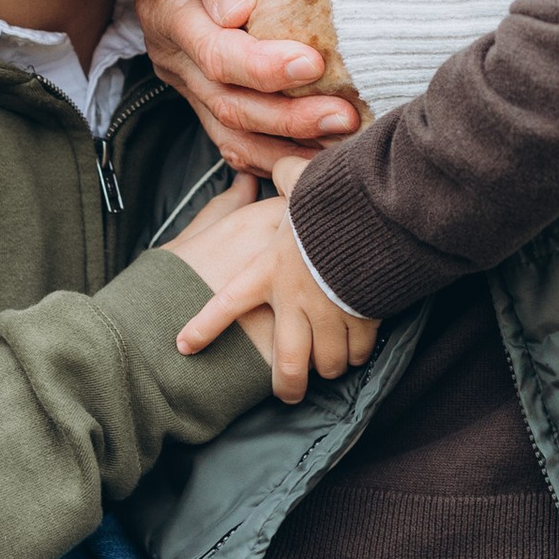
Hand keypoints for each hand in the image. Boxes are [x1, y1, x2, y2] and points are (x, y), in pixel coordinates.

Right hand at [137, 0, 361, 173]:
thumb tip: (237, 11)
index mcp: (167, 12)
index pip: (215, 54)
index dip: (263, 66)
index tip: (313, 63)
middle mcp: (172, 56)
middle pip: (228, 104)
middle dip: (289, 117)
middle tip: (344, 116)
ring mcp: (185, 83)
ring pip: (230, 135)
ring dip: (286, 148)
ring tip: (337, 147)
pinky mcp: (203, 98)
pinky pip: (233, 143)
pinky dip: (273, 156)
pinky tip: (314, 158)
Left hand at [166, 173, 376, 403]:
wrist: (374, 215)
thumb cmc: (332, 199)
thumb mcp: (301, 181)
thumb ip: (287, 176)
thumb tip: (280, 165)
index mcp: (269, 270)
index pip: (228, 303)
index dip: (205, 327)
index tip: (184, 345)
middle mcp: (295, 300)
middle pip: (288, 362)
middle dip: (287, 386)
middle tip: (287, 394)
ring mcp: (330, 314)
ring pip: (327, 362)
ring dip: (328, 369)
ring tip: (328, 369)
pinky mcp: (363, 317)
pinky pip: (359, 350)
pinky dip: (359, 354)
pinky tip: (358, 351)